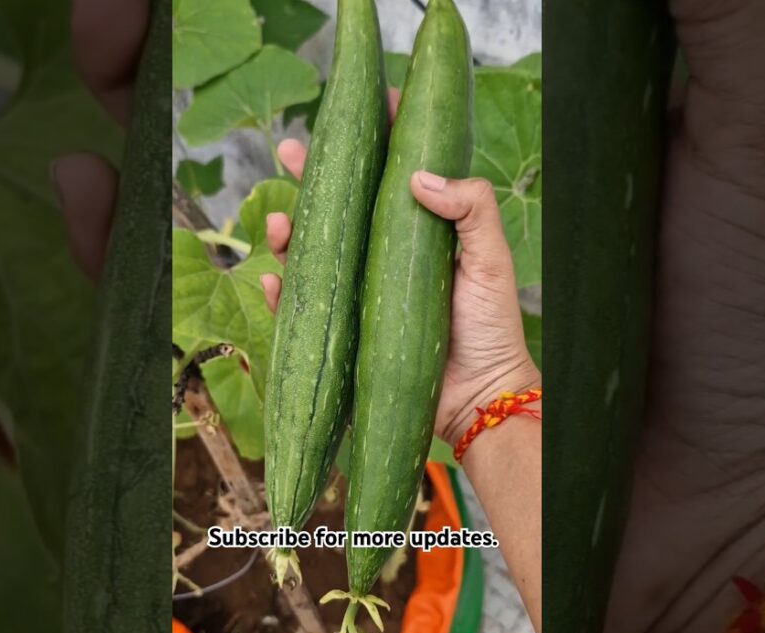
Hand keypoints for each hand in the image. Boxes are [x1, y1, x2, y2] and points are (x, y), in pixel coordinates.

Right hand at [59, 0, 538, 450]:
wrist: (477, 397)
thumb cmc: (490, 324)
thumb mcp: (490, 257)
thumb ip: (469, 208)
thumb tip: (417, 175)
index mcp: (421, 230)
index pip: (395, 172)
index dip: (380, 137)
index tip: (367, 105)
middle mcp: (386, 255)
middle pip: (343, 204)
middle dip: (314, 176)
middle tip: (288, 151)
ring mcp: (363, 291)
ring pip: (316, 251)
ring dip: (291, 231)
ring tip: (280, 223)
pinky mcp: (346, 329)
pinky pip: (305, 305)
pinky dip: (284, 292)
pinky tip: (274, 279)